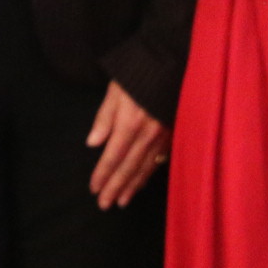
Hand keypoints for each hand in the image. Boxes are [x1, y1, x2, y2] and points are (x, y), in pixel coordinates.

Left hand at [85, 81, 168, 208]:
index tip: (94, 189)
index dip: (102, 174)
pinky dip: (149, 173)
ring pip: (145, 167)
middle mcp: (147, 135)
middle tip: (104, 205)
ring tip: (122, 201)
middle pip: (128, 167)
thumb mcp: (116, 90)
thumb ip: (104, 117)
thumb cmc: (139, 74)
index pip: (113, 156)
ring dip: (132, 186)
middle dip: (115, 187)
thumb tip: (93, 143)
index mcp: (130, 124)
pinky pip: (160, 160)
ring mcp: (162, 136)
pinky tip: (143, 181)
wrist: (174, 63)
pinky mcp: (173, 133)